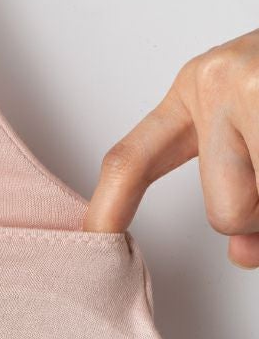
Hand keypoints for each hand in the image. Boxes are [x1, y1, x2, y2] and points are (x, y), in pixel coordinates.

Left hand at [84, 28, 258, 268]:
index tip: (94, 240)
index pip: (131, 160)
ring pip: (254, 208)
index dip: (108, 208)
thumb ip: (238, 188)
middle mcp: (216, 83)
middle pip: (223, 212)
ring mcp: (254, 86)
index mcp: (194, 91)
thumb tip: (240, 255)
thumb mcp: (256, 121)